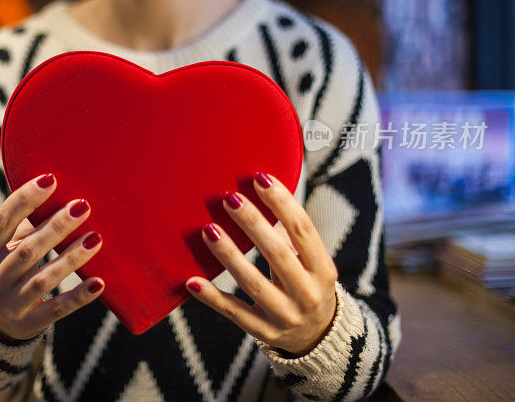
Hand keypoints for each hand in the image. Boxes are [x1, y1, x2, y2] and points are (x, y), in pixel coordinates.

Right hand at [0, 173, 104, 343]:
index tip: (50, 179)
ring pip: (43, 279)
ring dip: (71, 257)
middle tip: (82, 206)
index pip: (1, 222)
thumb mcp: (4, 251)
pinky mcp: (29, 324)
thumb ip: (23, 226)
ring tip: (96, 239)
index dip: (24, 199)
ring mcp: (9, 305)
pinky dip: (79, 296)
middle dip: (55, 227)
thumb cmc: (6, 272)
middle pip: (26, 250)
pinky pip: (58, 308)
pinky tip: (99, 283)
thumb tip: (54, 188)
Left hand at [185, 172, 337, 355]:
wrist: (318, 336)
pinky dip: (212, 297)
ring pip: (253, 283)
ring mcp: (285, 316)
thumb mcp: (311, 261)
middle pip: (278, 254)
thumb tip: (259, 190)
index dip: (282, 203)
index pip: (303, 230)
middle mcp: (307, 293)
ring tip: (209, 229)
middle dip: (253, 224)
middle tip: (230, 198)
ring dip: (229, 255)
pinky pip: (234, 312)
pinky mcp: (263, 331)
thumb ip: (289, 233)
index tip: (260, 178)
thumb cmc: (307, 282)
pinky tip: (192, 280)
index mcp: (323, 269)